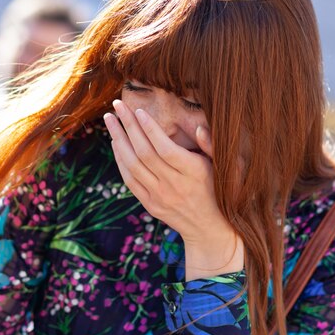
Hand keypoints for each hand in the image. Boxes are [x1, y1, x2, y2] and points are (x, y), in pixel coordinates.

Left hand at [104, 100, 243, 279]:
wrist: (209, 228)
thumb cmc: (219, 190)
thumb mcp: (225, 167)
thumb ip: (212, 145)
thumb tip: (198, 128)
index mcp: (194, 173)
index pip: (165, 149)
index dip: (150, 129)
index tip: (138, 110)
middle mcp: (174, 185)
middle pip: (144, 153)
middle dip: (128, 126)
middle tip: (117, 106)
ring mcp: (160, 197)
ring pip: (133, 165)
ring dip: (118, 140)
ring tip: (110, 120)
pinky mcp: (150, 204)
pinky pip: (130, 180)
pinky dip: (120, 159)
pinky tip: (115, 142)